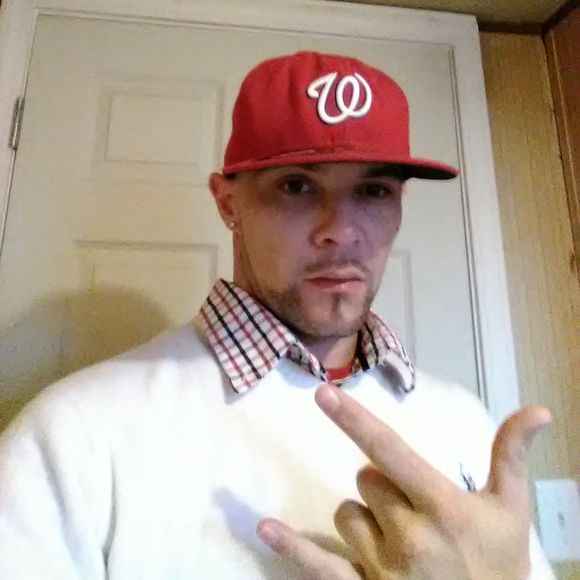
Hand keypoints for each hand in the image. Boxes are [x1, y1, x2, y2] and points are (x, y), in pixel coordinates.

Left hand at [257, 384, 550, 579]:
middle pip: (365, 479)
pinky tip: (267, 527)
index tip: (324, 393)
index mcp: (441, 506)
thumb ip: (512, 456)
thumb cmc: (498, 565)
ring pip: (347, 513)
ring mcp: (382, 567)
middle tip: (417, 511)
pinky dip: (292, 547)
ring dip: (365, 518)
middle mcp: (408, 534)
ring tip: (401, 541)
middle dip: (384, 485)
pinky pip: (319, 566)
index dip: (355, 419)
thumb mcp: (511, 510)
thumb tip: (537, 410)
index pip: (390, 450)